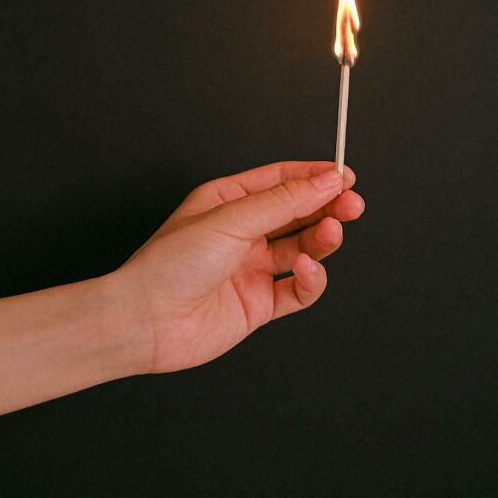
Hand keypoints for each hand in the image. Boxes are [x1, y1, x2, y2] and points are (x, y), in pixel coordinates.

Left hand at [110, 161, 364, 373]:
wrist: (145, 322)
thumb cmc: (170, 264)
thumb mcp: (231, 220)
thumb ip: (283, 203)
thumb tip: (325, 183)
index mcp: (228, 201)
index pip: (280, 180)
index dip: (314, 177)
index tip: (344, 176)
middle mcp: (241, 233)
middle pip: (297, 213)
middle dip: (327, 207)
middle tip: (352, 205)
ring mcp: (251, 268)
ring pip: (302, 248)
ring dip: (321, 239)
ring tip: (331, 233)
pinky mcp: (258, 303)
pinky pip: (297, 290)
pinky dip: (310, 280)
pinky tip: (308, 270)